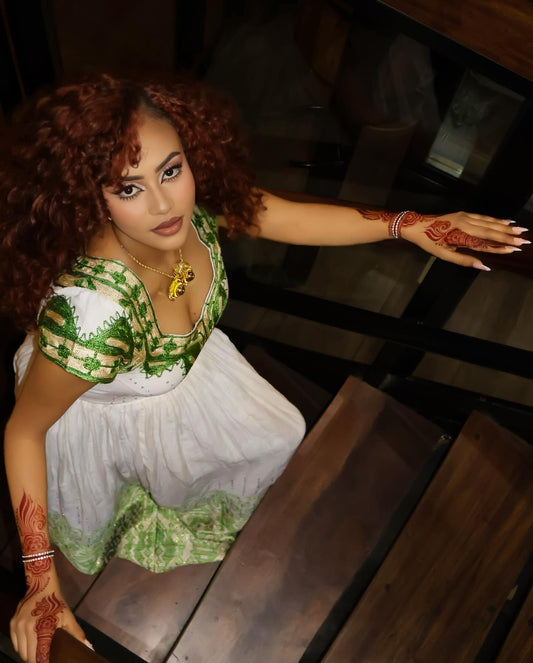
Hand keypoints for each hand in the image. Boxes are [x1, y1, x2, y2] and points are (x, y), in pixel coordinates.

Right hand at [10, 586, 87, 662]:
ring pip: (20, 651)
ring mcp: (19, 626)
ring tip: (36, 653)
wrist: (42, 585)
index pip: (39, 656)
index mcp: (42, 629)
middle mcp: (28, 629)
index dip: (44, 661)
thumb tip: (88, 646)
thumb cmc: (56, 603)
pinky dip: (21, 647)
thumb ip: (77, 634)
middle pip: (28, 656)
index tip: (48, 661)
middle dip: (35, 660)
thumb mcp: (68, 617)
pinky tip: (29, 645)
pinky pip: (15, 643)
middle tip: (43, 658)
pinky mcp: (13, 623)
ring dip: (27, 654)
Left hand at [399, 211, 528, 269]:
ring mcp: (466, 217)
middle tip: (524, 240)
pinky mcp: (464, 214)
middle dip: (509, 236)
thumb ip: (465, 260)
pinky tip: (506, 221)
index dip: (501, 246)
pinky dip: (496, 220)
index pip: (486, 243)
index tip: (514, 249)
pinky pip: (484, 217)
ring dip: (506, 227)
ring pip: (490, 222)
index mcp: (462, 236)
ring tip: (520, 230)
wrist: (417, 226)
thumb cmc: (430, 242)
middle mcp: (466, 224)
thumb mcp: (445, 255)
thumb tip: (484, 266)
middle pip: (491, 231)